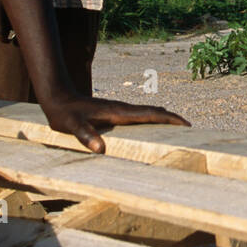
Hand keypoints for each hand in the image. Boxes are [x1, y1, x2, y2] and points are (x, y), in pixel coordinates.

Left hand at [41, 94, 189, 152]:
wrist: (58, 98)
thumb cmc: (65, 114)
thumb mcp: (72, 126)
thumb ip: (86, 136)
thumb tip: (100, 148)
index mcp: (118, 112)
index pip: (149, 114)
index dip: (169, 118)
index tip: (185, 124)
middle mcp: (122, 109)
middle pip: (153, 111)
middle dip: (172, 118)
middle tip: (189, 128)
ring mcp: (119, 110)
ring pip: (147, 112)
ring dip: (163, 118)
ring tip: (176, 129)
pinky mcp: (114, 113)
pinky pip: (139, 116)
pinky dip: (151, 120)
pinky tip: (151, 127)